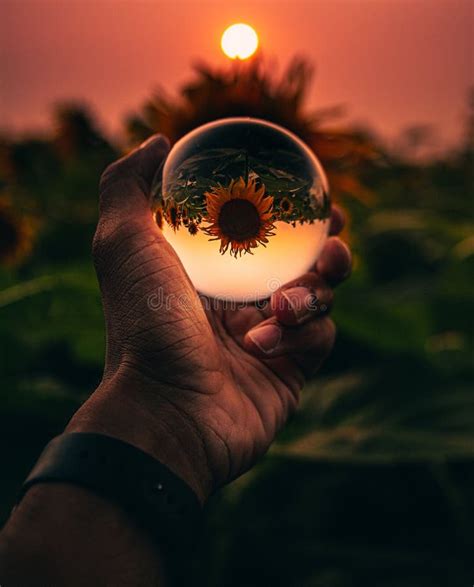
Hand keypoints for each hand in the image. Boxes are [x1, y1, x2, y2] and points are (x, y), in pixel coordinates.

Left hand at [68, 135, 351, 503]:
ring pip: (321, 296)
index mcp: (211, 272)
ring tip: (285, 302)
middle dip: (326, 245)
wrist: (164, 410)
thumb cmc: (143, 324)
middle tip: (331, 235)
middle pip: (304, 261)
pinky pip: (320, 338)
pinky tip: (263, 345)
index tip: (311, 193)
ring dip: (314, 290)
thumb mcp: (121, 242)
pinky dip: (300, 335)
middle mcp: (240, 302)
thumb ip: (127, 185)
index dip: (292, 210)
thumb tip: (158, 142)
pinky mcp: (289, 370)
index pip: (263, 232)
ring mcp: (268, 336)